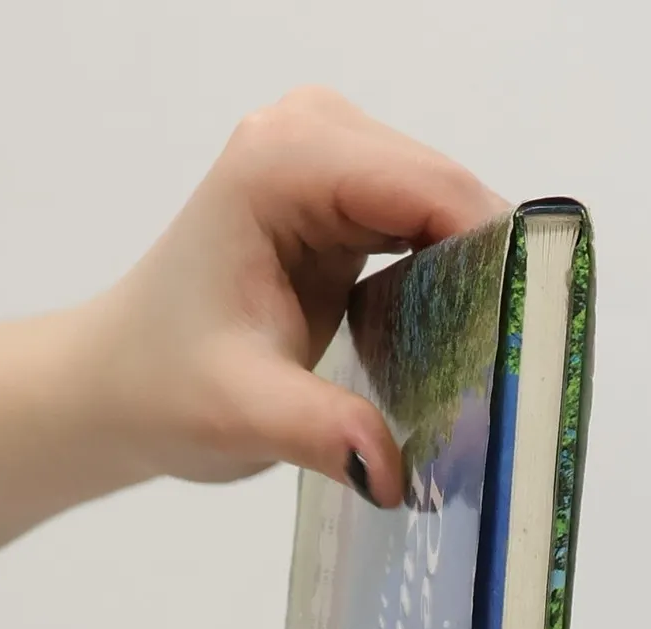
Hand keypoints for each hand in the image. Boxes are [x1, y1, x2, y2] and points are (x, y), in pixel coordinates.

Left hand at [88, 89, 505, 509]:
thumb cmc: (162, 386)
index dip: (492, 250)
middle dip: (489, 269)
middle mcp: (309, 134)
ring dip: (475, 274)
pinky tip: (453, 335)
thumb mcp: (242, 414)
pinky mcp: (342, 192)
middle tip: (515, 366)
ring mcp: (327, 155)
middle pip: (445, 189)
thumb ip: (321, 432)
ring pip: (446, 203)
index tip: (531, 334)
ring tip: (490, 357)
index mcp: (282, 163)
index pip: (425, 187)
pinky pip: (427, 221)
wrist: (120, 384)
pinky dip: (450, 274)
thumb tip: (395, 473)